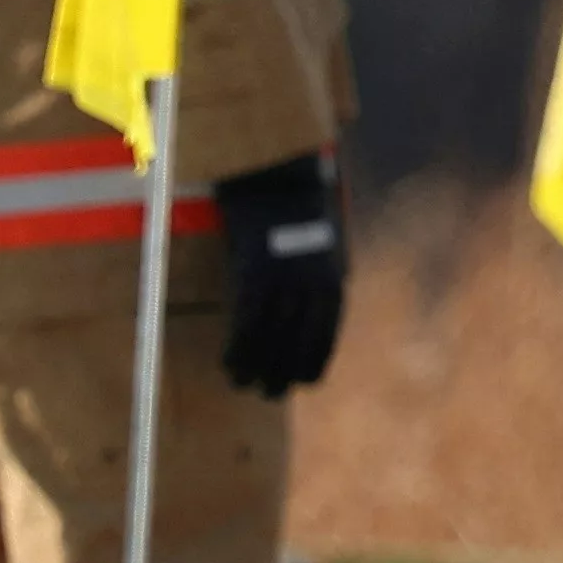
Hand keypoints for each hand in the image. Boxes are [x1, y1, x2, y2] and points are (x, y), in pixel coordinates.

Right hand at [212, 151, 348, 393]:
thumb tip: (316, 312)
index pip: (322, 347)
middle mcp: (314, 293)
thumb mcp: (326, 247)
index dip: (306, 371)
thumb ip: (322, 281)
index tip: (293, 383)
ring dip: (253, 372)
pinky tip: (228, 365)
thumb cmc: (298, 206)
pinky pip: (245, 330)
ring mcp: (285, 287)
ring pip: (268, 348)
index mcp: (333, 288)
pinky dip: (237, 353)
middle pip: (295, 354)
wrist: (278, 170)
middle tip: (264, 392)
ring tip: (239, 383)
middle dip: (279, 379)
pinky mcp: (255, 278)